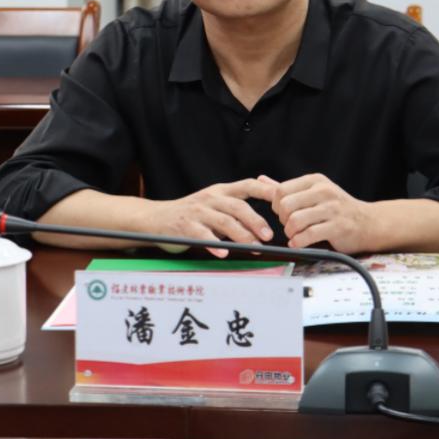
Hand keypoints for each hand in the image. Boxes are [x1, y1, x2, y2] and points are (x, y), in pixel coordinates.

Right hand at [142, 179, 275, 257]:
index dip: (266, 190)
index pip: (248, 185)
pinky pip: (203, 235)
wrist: (155, 218)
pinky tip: (224, 252)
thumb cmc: (191, 215)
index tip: (283, 199)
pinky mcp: (185, 226)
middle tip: (269, 235)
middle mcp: (210, 198)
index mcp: (221, 191)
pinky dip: (215, 244)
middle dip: (256, 221)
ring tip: (254, 247)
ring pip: (224, 221)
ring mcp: (197, 211)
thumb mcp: (214, 207)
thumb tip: (263, 226)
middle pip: (238, 206)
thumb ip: (235, 212)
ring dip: (242, 235)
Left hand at [259, 173, 371, 254]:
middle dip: (282, 220)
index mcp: (315, 181)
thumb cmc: (339, 208)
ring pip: (295, 221)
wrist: (370, 222)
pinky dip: (298, 242)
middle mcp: (323, 191)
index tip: (283, 214)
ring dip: (290, 233)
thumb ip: (288, 188)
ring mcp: (332, 209)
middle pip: (285, 206)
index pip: (281, 190)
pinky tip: (299, 243)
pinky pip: (308, 235)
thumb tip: (262, 180)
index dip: (276, 206)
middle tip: (289, 226)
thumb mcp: (315, 192)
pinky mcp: (337, 227)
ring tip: (295, 236)